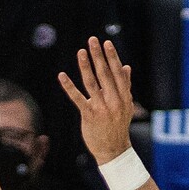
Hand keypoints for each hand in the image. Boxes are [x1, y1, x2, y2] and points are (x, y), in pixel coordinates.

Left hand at [58, 37, 133, 164]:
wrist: (114, 149)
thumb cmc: (118, 125)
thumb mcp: (126, 105)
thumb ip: (125, 86)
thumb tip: (126, 67)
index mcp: (124, 96)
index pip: (118, 73)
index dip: (112, 57)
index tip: (106, 43)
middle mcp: (114, 101)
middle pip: (105, 74)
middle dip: (98, 56)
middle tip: (93, 40)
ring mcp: (101, 108)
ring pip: (91, 83)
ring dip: (85, 66)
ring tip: (80, 52)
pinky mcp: (89, 115)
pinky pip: (77, 98)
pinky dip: (69, 86)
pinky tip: (62, 75)